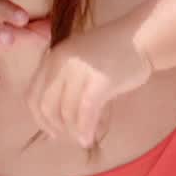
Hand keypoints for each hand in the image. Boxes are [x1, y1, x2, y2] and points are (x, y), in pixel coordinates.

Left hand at [27, 19, 153, 147]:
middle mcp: (61, 61)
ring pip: (66, 111)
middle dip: (54, 126)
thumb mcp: (79, 59)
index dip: (39, 118)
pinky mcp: (100, 80)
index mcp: (53, 56)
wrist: (142, 37)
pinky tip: (89, 138)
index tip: (51, 131)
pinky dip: (85, 129)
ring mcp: (80, 70)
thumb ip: (64, 80)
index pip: (33, 94)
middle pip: (46, 105)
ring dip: (73, 130)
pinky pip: (86, 112)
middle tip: (67, 136)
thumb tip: (57, 118)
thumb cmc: (114, 50)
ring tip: (83, 138)